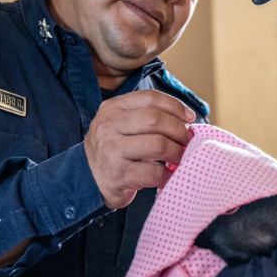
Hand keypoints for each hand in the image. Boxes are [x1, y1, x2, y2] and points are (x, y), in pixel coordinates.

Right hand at [84, 90, 194, 209]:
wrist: (87, 179)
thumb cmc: (114, 149)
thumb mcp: (121, 124)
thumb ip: (146, 116)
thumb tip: (187, 118)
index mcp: (113, 108)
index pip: (150, 98)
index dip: (175, 106)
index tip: (189, 118)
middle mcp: (109, 125)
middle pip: (156, 120)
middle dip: (179, 130)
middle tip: (187, 141)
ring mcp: (112, 150)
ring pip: (158, 145)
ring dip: (176, 152)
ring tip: (179, 158)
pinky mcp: (119, 174)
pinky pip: (154, 172)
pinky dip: (168, 175)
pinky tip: (168, 176)